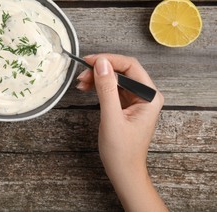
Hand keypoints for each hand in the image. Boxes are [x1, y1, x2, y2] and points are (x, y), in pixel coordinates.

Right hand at [77, 54, 166, 210]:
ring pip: (115, 79)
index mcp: (149, 96)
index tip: (90, 61)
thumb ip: (107, 89)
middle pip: (122, 71)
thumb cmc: (122, 151)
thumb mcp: (112, 118)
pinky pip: (113, 89)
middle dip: (101, 70)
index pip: (130, 66)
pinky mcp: (127, 106)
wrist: (123, 172)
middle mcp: (146, 95)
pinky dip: (99, 87)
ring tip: (82, 83)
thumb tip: (101, 64)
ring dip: (98, 78)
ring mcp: (136, 100)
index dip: (109, 60)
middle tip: (82, 75)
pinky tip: (88, 88)